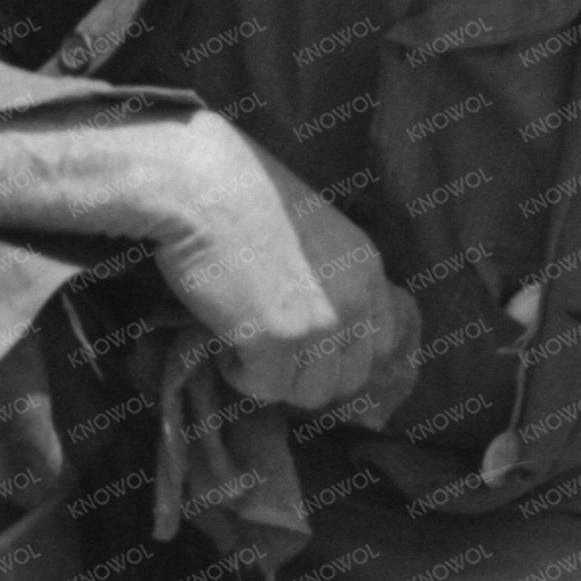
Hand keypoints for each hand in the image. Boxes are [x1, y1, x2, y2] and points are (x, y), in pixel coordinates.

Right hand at [154, 116, 420, 419]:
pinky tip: (223, 346)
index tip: (305, 351)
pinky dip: (241, 376)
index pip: (379, 346)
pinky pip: (266, 389)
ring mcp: (320, 323)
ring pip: (310, 394)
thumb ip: (332, 277)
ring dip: (275, 380)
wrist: (201, 186)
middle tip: (267, 354)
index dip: (340, 356)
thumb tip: (322, 326)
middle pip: (347, 379)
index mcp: (368, 270)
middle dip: (306, 375)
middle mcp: (356, 300)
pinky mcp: (277, 340)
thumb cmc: (242, 196)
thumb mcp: (316, 232)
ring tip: (242, 347)